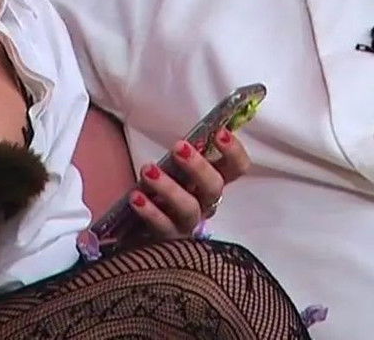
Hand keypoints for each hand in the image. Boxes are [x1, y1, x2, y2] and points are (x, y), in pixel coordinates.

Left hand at [128, 128, 250, 238]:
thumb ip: (183, 154)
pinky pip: (163, 227)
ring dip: (169, 188)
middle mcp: (206, 203)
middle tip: (178, 147)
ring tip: (148, 170)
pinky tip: (136, 197)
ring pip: (189, 209)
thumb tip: (184, 135)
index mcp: (212, 181)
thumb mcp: (174, 168)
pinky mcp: (169, 240)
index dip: (233, 152)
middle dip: (198, 167)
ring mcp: (189, 224)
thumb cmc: (161, 188)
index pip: (236, 168)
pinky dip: (150, 212)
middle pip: (214, 188)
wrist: (138, 228)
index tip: (219, 133)